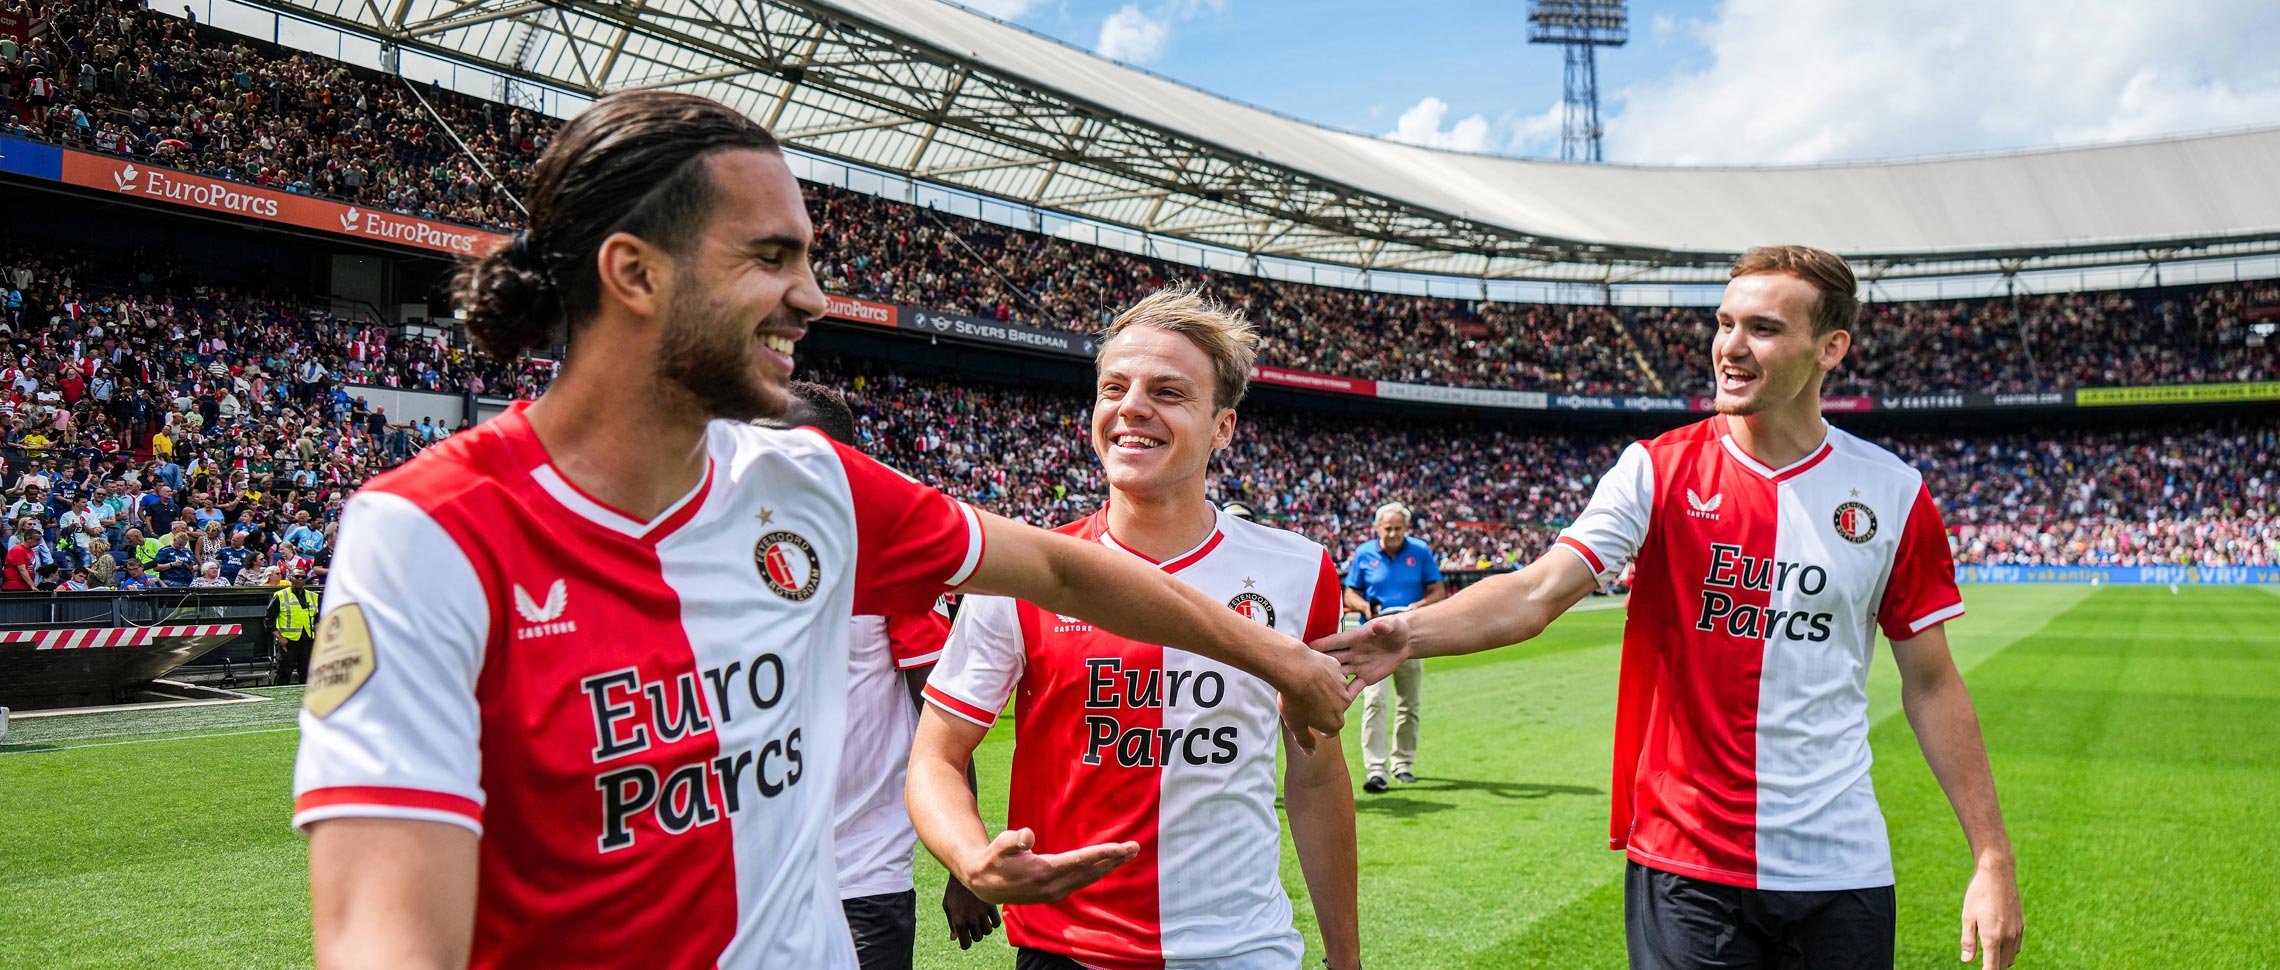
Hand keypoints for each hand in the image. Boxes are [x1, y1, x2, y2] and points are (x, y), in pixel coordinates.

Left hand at [940, 875, 1000, 948]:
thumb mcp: (948, 907)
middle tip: (973, 926)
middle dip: (975, 934)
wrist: (965, 873)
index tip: (966, 939)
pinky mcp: (991, 906)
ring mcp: (982, 913)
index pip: (966, 944)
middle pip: (978, 938)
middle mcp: (971, 919)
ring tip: (981, 920)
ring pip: (988, 931)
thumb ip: (952, 923)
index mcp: (958, 921)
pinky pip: (996, 923)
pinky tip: (989, 916)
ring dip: (984, 928)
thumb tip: (954, 938)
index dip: (966, 943)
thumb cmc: (953, 891)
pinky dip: (994, 922)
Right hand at [959, 827, 1136, 904]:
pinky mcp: (1054, 894)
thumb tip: (1028, 835)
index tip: (1120, 847)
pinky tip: (1107, 866)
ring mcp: (1054, 892)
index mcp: (1043, 872)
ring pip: (1089, 879)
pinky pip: (1082, 883)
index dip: (1101, 853)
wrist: (984, 885)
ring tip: (1127, 855)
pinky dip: (1097, 873)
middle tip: (1135, 847)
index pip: (1079, 861)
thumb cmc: (993, 858)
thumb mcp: (999, 845)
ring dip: (1109, 867)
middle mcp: (1053, 885)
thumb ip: (1013, 839)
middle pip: (1090, 871)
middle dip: (1114, 860)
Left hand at [1277, 647, 1358, 752]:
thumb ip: (1305, 741)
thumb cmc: (1293, 700)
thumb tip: (1310, 753)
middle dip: (1324, 708)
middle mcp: (1343, 704)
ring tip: (1306, 686)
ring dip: (1325, 690)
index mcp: (1335, 722)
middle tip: (1306, 702)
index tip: (1309, 720)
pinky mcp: (1336, 667)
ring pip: (1335, 690)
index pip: (1330, 731)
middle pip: (1335, 710)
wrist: (1294, 669)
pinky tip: (1309, 672)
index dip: (1319, 727)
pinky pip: (1331, 673)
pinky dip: (1323, 673)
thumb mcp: (1295, 726)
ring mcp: (1342, 684)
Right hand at [1311, 613, 1412, 686]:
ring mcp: (1357, 665)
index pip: (1335, 642)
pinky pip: (1353, 686)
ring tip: (1315, 690)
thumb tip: (1377, 626)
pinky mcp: (1365, 677)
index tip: (1307, 647)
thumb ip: (1384, 626)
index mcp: (1355, 638)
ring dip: (1329, 681)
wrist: (1404, 643)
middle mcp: (1352, 652)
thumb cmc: (1396, 629)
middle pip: (1332, 658)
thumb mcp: (1393, 625)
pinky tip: (1335, 702)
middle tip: (1302, 670)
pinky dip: (1345, 693)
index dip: (1322, 644)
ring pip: (1339, 674)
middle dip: (1319, 663)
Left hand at [1960, 857, 2022, 968]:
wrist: (1998, 873)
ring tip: (1989, 958)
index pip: (1992, 967)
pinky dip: (2009, 952)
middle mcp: (2008, 937)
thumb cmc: (1978, 893)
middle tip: (1984, 965)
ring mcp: (2017, 931)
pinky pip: (2017, 947)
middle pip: (2003, 965)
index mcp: (1993, 936)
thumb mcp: (1967, 916)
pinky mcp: (2021, 925)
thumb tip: (1966, 961)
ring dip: (2002, 961)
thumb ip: (1968, 940)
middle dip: (1994, 968)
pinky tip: (1999, 946)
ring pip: (2012, 957)